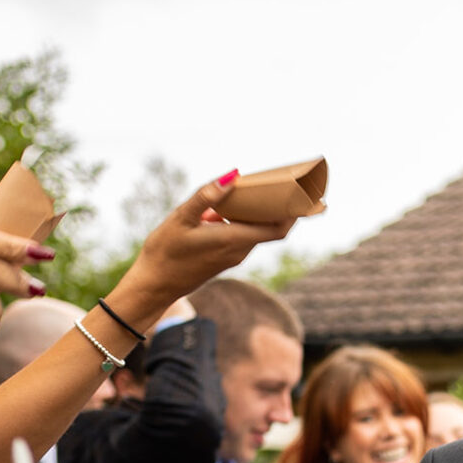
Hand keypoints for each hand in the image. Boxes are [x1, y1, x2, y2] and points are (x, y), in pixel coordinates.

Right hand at [107, 173, 293, 327]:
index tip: (308, 195)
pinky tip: (223, 208)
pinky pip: (242, 235)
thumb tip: (233, 176)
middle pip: (272, 227)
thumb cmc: (165, 252)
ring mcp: (233, 256)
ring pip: (256, 230)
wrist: (154, 286)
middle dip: (283, 207)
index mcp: (234, 240)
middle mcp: (239, 250)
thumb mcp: (181, 218)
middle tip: (289, 183)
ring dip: (259, 211)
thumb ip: (206, 196)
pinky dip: (243, 219)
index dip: (296, 212)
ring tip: (258, 187)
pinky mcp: (224, 258)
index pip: (279, 228)